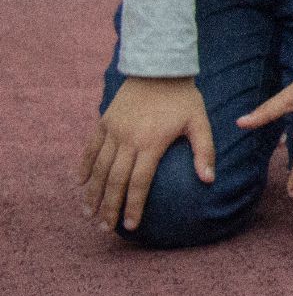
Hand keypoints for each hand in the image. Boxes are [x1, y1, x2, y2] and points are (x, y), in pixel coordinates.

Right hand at [79, 76, 214, 232]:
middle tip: (105, 229)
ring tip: (89, 213)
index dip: (133, 206)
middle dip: (109, 207)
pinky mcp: (104, 121)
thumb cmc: (184, 97)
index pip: (139, 182)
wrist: (159, 67)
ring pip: (99, 168)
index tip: (131, 226)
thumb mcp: (199, 121)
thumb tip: (209, 180)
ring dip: (92, 193)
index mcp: (151, 142)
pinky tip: (80, 183)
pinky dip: (84, 166)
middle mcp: (128, 139)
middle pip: (115, 181)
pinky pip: (90, 148)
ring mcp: (113, 130)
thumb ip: (205, 151)